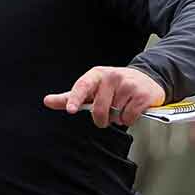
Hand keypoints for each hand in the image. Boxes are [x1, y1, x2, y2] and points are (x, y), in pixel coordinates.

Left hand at [44, 67, 164, 127]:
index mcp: (97, 74)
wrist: (147, 79)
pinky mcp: (141, 95)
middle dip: (102, 119)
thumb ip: (70, 97)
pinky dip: (129, 119)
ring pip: (115, 115)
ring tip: (123, 106)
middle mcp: (112, 76)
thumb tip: (47, 101)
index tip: (71, 109)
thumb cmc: (114, 86)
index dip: (75, 98)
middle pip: (99, 109)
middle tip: (106, 116)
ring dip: (118, 118)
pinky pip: (129, 117)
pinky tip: (132, 109)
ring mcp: (128, 84)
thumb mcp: (92, 88)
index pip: (83, 86)